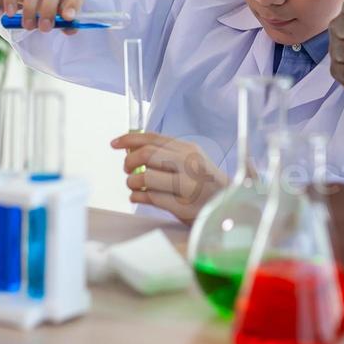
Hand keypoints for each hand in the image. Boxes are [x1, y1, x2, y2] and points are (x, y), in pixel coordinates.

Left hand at [112, 132, 228, 224]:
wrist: (228, 204)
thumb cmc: (204, 182)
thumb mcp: (191, 160)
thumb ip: (167, 153)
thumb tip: (132, 148)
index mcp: (188, 149)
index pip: (153, 138)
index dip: (130, 139)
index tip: (115, 143)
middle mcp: (188, 164)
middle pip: (146, 154)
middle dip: (129, 162)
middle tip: (128, 169)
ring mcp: (185, 185)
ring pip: (145, 177)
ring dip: (132, 182)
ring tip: (135, 186)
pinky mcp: (181, 205)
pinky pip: (149, 197)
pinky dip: (137, 197)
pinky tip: (139, 197)